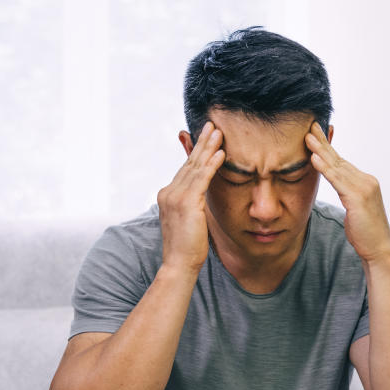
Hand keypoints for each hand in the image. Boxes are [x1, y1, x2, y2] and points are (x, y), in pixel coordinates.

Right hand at [156, 122, 224, 272]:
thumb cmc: (187, 248)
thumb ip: (192, 205)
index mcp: (168, 195)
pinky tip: (221, 153)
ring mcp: (176, 197)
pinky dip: (212, 164)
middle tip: (212, 125)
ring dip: (208, 147)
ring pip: (195, 166)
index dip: (196, 152)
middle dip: (202, 143)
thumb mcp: (189, 221)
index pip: (185, 169)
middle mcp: (169, 192)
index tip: (205, 137)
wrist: (179, 264)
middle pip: (189, 162)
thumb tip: (200, 199)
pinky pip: (202, 178)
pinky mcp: (187, 203)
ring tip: (219, 132)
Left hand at [305, 123, 389, 262]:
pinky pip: (337, 180)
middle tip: (309, 125)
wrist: (379, 250)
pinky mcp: (358, 198)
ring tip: (307, 136)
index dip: (327, 148)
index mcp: (365, 181)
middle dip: (323, 142)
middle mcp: (366, 180)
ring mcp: (364, 187)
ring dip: (320, 150)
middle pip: (339, 159)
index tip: (315, 134)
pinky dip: (324, 168)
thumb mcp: (354, 209)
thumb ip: (347, 193)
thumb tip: (338, 186)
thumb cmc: (365, 233)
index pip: (342, 162)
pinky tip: (314, 158)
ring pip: (337, 166)